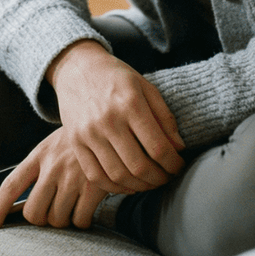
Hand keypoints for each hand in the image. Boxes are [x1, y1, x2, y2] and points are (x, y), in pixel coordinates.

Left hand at [0, 130, 106, 230]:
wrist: (109, 125)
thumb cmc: (76, 143)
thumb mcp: (52, 145)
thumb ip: (37, 170)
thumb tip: (21, 206)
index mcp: (39, 154)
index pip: (11, 185)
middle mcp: (53, 166)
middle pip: (34, 213)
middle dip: (41, 218)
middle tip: (52, 209)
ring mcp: (72, 177)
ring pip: (57, 220)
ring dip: (63, 219)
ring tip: (72, 202)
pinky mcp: (93, 187)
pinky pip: (79, 221)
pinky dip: (82, 220)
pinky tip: (87, 205)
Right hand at [49, 39, 184, 193]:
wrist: (77, 67)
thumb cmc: (116, 76)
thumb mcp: (145, 86)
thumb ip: (164, 116)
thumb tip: (179, 147)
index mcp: (130, 103)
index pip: (158, 147)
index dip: (173, 163)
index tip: (179, 166)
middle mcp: (108, 119)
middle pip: (139, 166)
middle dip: (159, 178)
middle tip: (167, 177)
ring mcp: (89, 133)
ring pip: (118, 176)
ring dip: (140, 186)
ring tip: (150, 182)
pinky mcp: (75, 142)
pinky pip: (95, 176)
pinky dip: (115, 188)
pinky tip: (128, 184)